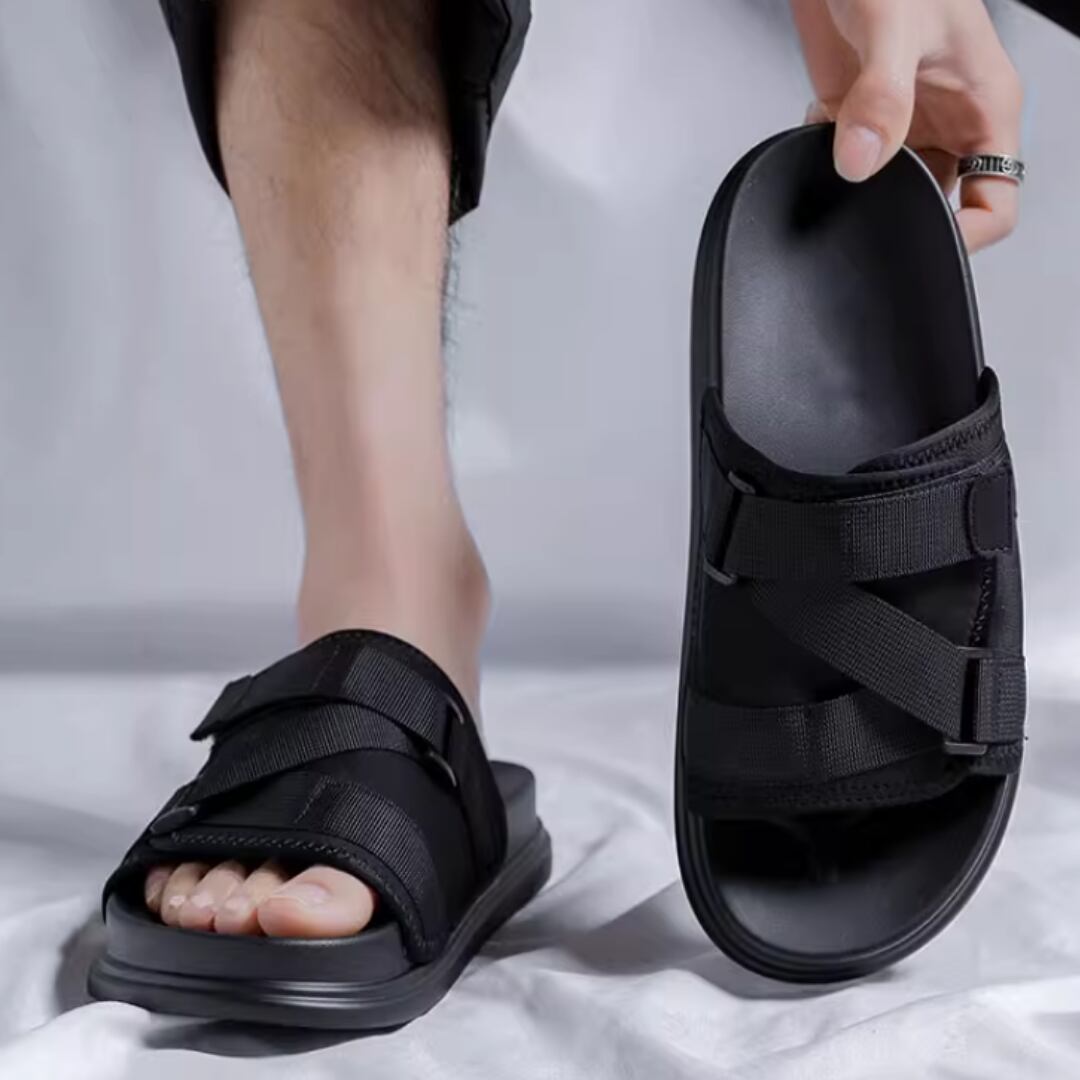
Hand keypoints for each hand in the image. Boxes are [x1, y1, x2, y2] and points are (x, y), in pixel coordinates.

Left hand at [792, 0, 1022, 251]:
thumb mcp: (895, 28)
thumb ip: (882, 98)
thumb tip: (863, 162)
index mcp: (984, 107)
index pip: (997, 201)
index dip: (966, 236)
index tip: (922, 240)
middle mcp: (948, 122)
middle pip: (939, 204)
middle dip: (901, 213)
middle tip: (867, 208)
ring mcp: (902, 123)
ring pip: (888, 188)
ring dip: (857, 190)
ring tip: (839, 166)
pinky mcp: (859, 117)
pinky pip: (847, 163)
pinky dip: (826, 163)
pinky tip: (817, 137)